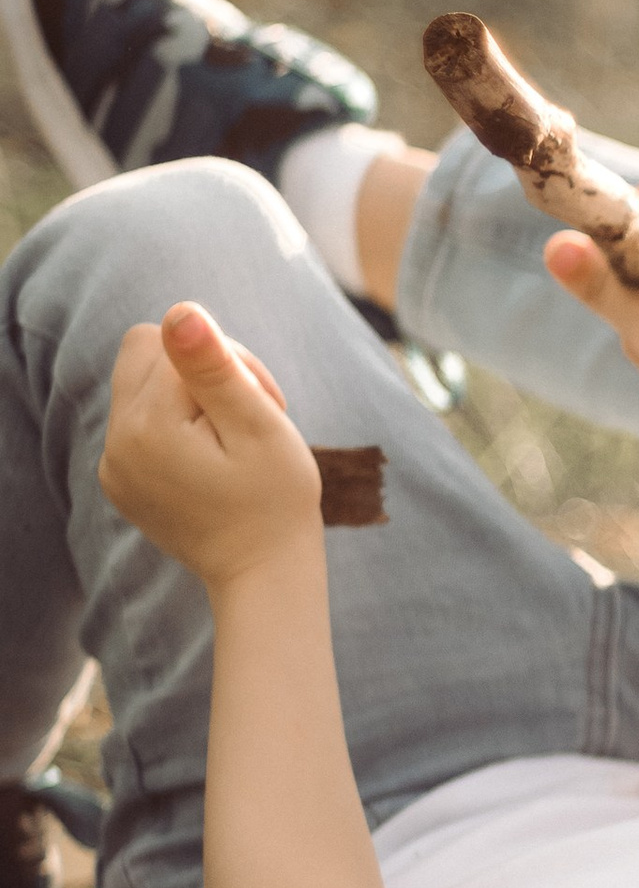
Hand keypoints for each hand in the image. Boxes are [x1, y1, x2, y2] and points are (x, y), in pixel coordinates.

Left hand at [100, 305, 319, 586]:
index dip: (232, 361)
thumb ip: (215, 365)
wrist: (263, 575)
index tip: (265, 403)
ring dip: (187, 397)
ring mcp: (113, 465)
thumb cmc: (276, 499)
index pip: (180, 342)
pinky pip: (138, 420)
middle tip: (246, 415)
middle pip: (147, 352)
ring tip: (228, 440)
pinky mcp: (119, 479)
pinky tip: (209, 459)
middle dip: (200, 370)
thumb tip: (179, 311)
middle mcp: (116, 442)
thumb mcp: (258, 425)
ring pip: (141, 382)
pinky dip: (175, 426)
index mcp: (147, 425)